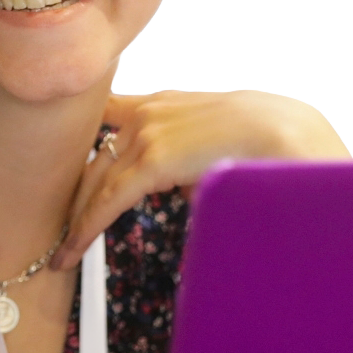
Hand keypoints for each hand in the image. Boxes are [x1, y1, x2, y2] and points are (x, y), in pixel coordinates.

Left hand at [53, 89, 352, 270]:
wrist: (290, 132)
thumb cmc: (267, 140)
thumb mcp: (219, 142)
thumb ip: (191, 159)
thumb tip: (182, 187)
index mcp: (166, 101)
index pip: (108, 119)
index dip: (86, 150)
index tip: (72, 178)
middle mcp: (149, 110)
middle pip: (95, 157)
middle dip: (76, 196)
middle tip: (62, 228)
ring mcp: (148, 131)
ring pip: (96, 181)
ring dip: (78, 219)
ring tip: (64, 251)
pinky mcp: (151, 159)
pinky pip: (107, 198)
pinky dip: (87, 226)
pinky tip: (74, 248)